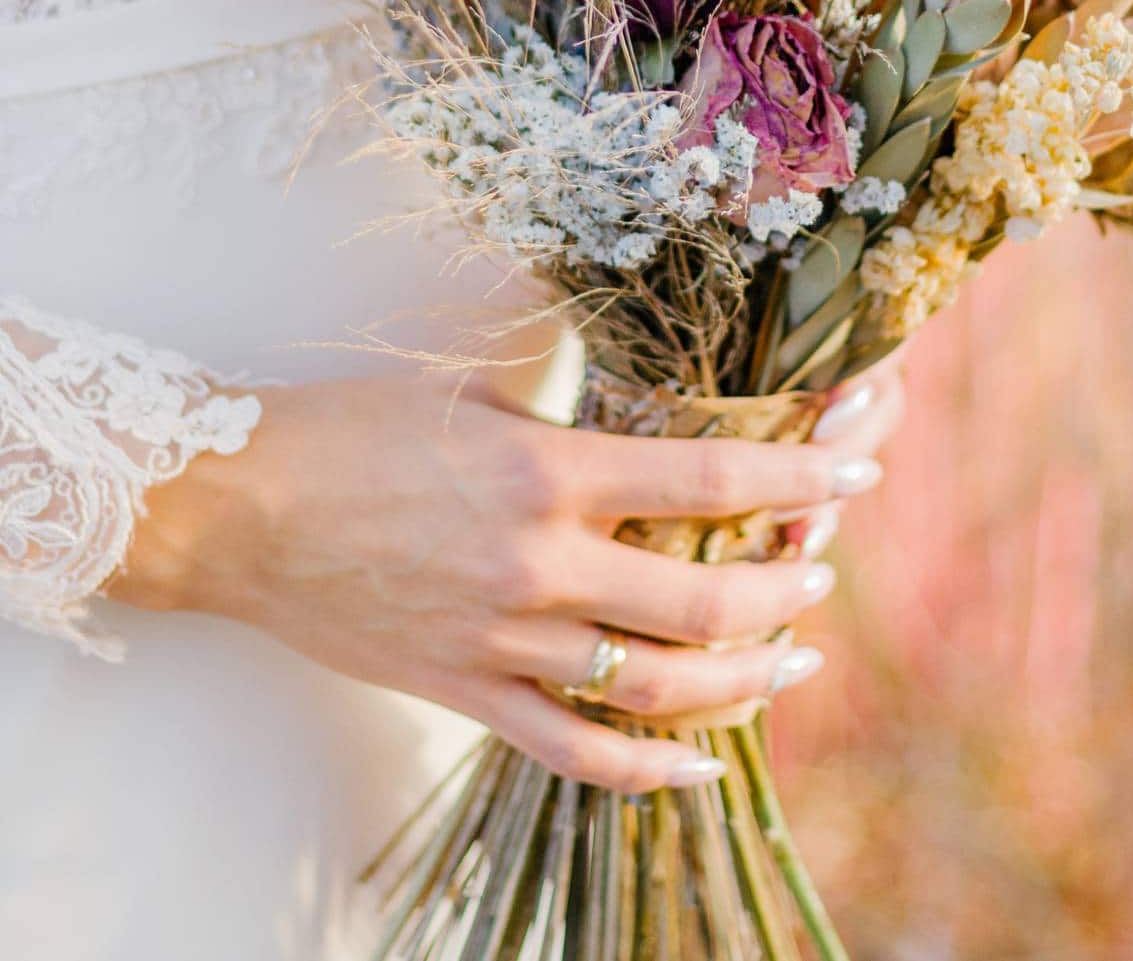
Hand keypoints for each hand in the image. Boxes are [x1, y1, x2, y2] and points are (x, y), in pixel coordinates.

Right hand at [110, 366, 900, 793]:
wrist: (246, 506)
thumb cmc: (360, 430)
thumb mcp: (480, 397)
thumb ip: (570, 424)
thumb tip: (658, 424)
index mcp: (546, 475)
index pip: (705, 483)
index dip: (795, 482)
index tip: (854, 471)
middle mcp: (537, 565)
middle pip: (701, 601)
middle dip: (783, 590)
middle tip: (818, 571)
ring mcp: (503, 642)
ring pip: (655, 688)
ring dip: (742, 679)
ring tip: (791, 657)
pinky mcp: (467, 693)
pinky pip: (574, 753)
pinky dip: (650, 768)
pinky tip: (703, 763)